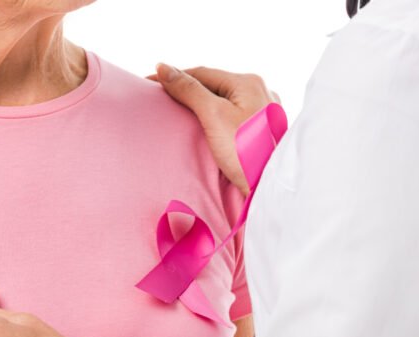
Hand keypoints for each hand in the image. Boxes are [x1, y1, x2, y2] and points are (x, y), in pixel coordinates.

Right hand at [153, 64, 278, 195]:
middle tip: (160, 96)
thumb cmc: (245, 153)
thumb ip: (189, 90)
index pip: (202, 73)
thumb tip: (163, 68)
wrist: (270, 187)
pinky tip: (206, 125)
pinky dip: (216, 117)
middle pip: (215, 86)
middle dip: (187, 89)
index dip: (173, 77)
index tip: (148, 82)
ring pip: (225, 101)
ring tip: (178, 109)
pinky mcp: (263, 131)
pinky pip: (234, 116)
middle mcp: (260, 92)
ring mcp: (264, 112)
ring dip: (201, 103)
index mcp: (249, 82)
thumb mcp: (213, 116)